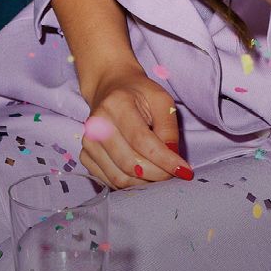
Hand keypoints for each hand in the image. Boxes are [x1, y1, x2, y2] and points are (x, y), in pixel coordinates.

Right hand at [77, 64, 189, 189]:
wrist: (110, 87)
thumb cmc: (139, 94)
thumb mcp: (162, 100)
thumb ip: (168, 127)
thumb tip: (173, 157)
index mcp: (116, 105)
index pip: (142, 141)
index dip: (164, 160)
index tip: (184, 171)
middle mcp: (97, 125)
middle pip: (130, 163)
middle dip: (157, 174)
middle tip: (174, 174)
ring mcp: (88, 142)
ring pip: (119, 177)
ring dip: (145, 182)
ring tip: (160, 174)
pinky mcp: (85, 155)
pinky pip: (109, 180)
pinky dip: (130, 183)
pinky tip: (142, 174)